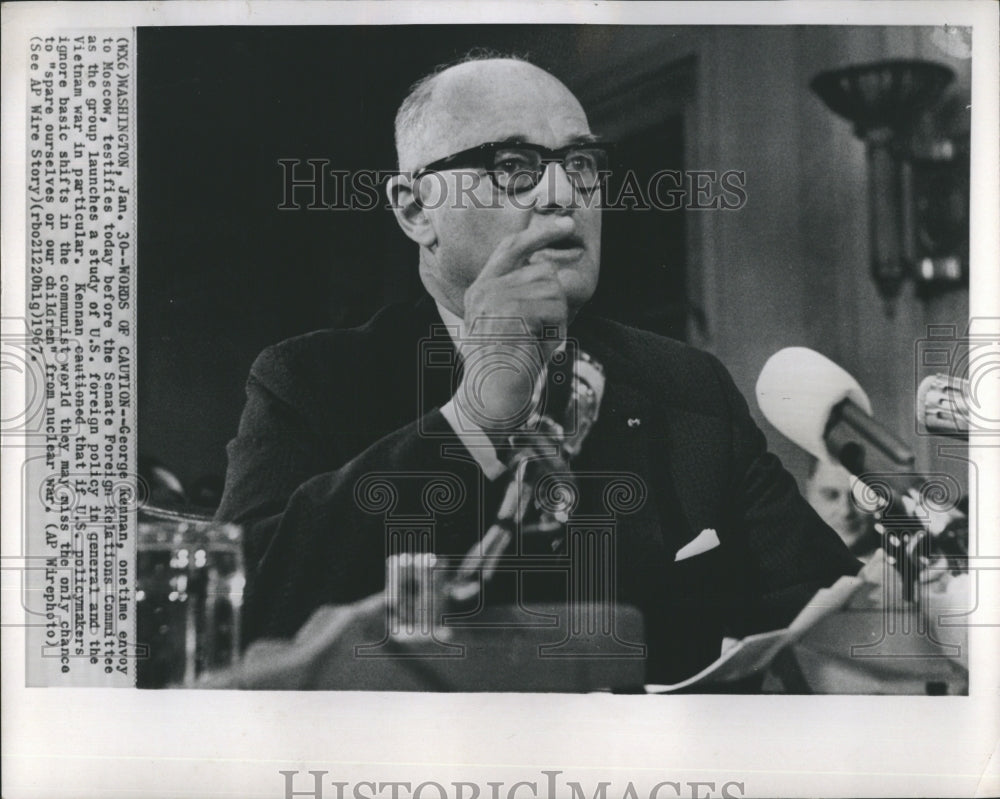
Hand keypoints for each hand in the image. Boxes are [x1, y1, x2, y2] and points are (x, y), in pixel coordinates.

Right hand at [454, 216, 574, 434]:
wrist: (490, 397)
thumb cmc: (506, 368)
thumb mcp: (508, 325)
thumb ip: (521, 296)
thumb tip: (550, 273)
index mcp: (481, 289)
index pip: (511, 247)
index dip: (539, 233)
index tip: (566, 223)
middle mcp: (485, 289)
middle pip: (543, 272)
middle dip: (554, 304)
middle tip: (539, 334)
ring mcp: (496, 299)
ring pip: (553, 290)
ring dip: (555, 320)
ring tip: (535, 343)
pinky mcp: (512, 311)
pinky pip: (555, 308)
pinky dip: (556, 331)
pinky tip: (537, 347)